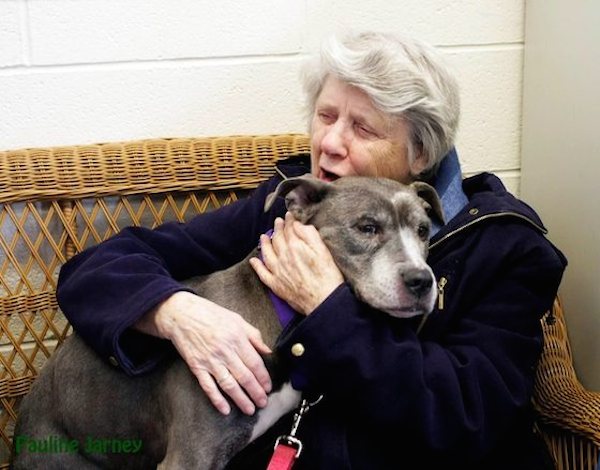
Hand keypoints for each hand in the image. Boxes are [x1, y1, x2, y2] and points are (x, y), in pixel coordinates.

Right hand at [134, 291, 271, 415]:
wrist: (182, 314)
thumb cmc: (211, 314)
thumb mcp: (237, 319)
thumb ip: (254, 335)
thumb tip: (268, 351)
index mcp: (237, 338)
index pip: (254, 363)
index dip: (263, 378)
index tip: (268, 388)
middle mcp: (225, 351)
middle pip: (244, 376)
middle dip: (255, 392)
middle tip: (263, 403)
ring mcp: (210, 360)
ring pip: (228, 385)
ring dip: (240, 399)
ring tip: (249, 409)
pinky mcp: (197, 366)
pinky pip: (208, 386)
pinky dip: (217, 399)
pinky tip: (225, 409)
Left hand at [249, 212, 343, 314]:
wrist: (324, 301)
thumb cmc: (327, 276)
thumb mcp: (323, 250)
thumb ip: (310, 235)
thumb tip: (298, 225)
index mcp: (295, 247)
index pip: (289, 230)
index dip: (289, 221)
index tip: (289, 216)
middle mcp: (283, 257)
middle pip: (277, 239)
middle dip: (277, 228)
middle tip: (278, 222)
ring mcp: (278, 271)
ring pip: (267, 253)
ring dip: (265, 243)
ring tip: (263, 236)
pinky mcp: (276, 285)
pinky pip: (262, 273)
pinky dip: (257, 266)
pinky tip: (254, 261)